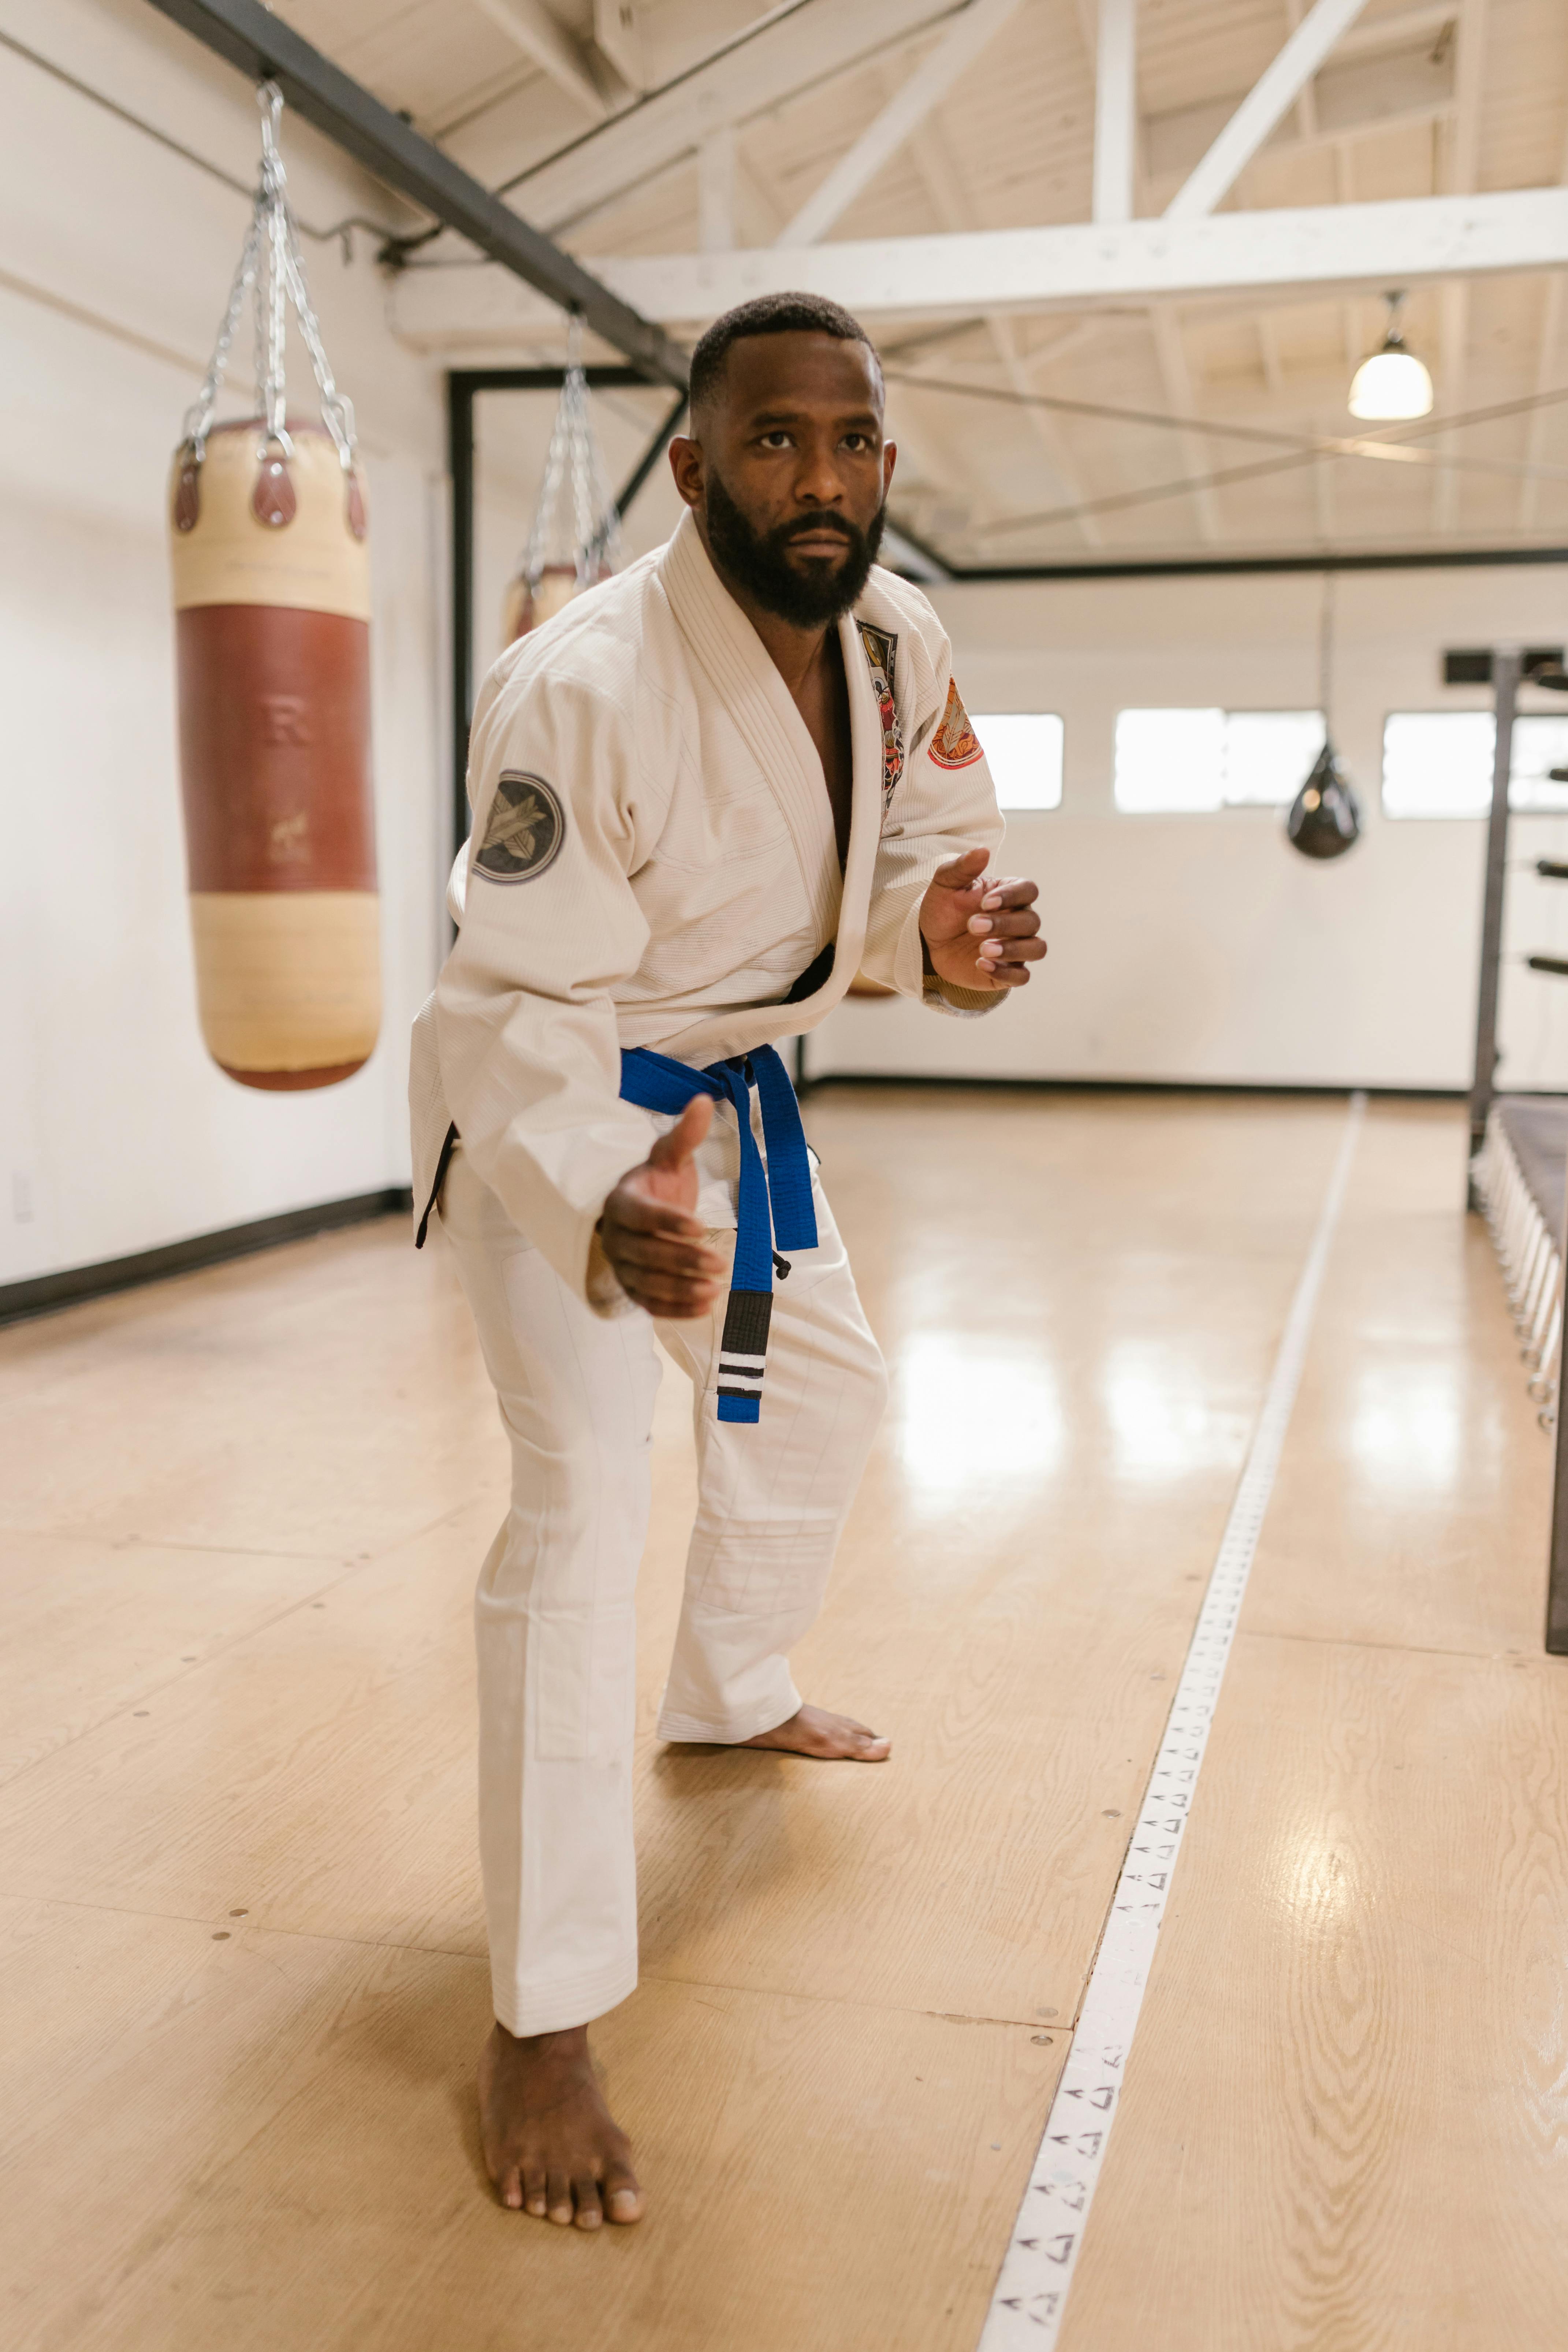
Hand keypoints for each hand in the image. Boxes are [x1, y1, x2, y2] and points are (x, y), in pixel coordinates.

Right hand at [598, 1095, 727, 1318]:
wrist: (635, 1211)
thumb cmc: (655, 1183)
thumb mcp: (668, 1157)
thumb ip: (684, 1135)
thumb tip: (703, 1100)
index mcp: (622, 1202)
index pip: (642, 1215)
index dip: (668, 1222)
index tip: (700, 1226)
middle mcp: (616, 1238)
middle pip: (646, 1254)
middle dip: (683, 1260)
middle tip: (720, 1263)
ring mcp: (622, 1266)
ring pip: (647, 1283)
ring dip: (680, 1289)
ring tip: (715, 1290)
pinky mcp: (633, 1289)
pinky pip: (650, 1304)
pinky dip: (676, 1309)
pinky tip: (707, 1308)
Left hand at [919, 849, 1045, 992]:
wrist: (930, 942)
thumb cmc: (944, 909)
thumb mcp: (945, 885)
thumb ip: (962, 868)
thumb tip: (982, 850)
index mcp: (1010, 894)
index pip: (1028, 890)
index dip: (1012, 896)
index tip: (985, 902)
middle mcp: (1020, 920)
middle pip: (1031, 921)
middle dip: (1004, 924)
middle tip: (973, 926)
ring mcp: (1017, 947)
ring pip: (1036, 949)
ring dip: (1013, 950)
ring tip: (983, 949)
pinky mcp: (1009, 971)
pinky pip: (1022, 976)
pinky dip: (1006, 972)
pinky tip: (981, 965)